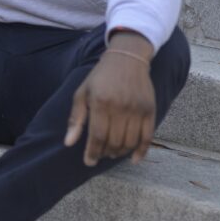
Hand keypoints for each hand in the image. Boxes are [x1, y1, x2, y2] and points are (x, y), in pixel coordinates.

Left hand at [64, 35, 155, 166]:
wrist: (127, 58)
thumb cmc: (100, 77)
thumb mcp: (82, 93)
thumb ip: (76, 119)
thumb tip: (69, 143)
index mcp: (101, 102)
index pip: (97, 136)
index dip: (92, 152)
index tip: (89, 161)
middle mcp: (120, 107)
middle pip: (114, 141)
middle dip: (105, 153)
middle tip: (100, 155)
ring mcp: (137, 109)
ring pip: (129, 142)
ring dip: (120, 153)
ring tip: (112, 153)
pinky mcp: (150, 110)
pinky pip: (148, 137)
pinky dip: (141, 151)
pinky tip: (133, 159)